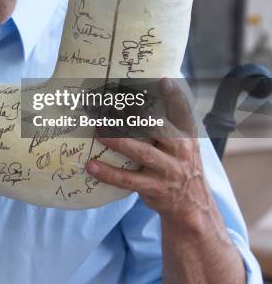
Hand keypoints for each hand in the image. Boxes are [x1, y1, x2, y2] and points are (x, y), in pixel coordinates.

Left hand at [85, 78, 213, 224]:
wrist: (192, 204)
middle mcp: (181, 151)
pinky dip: (108, 173)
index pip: (183, 112)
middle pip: (158, 129)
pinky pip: (129, 180)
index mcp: (187, 135)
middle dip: (135, 117)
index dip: (175, 96)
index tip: (163, 80)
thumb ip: (167, 122)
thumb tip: (139, 96)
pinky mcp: (155, 188)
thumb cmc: (179, 164)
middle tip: (111, 106)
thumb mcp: (182, 142)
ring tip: (97, 132)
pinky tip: (91, 166)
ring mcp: (168, 170)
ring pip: (142, 152)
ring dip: (118, 141)